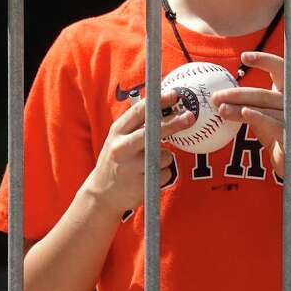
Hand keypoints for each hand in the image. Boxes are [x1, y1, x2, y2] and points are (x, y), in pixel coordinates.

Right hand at [84, 88, 195, 215]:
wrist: (101, 195)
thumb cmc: (117, 159)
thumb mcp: (118, 138)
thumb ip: (137, 123)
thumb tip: (163, 101)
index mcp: (117, 132)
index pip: (139, 112)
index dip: (158, 102)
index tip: (174, 94)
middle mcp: (122, 148)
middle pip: (153, 132)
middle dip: (173, 123)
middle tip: (189, 116)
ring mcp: (131, 168)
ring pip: (164, 156)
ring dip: (164, 158)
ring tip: (147, 164)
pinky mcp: (142, 185)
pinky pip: (165, 173)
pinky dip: (163, 174)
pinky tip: (147, 177)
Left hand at [211, 51, 290, 179]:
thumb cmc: (281, 137)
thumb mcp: (264, 118)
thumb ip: (249, 107)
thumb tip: (220, 99)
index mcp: (289, 93)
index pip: (280, 69)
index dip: (264, 60)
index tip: (244, 56)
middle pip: (264, 93)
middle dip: (238, 93)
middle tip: (216, 96)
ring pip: (264, 108)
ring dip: (240, 107)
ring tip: (220, 108)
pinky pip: (272, 123)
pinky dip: (258, 117)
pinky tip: (244, 113)